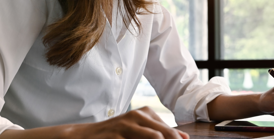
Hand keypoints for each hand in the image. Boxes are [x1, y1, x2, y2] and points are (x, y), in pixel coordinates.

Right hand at [67, 106, 189, 138]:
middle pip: (165, 135)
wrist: (82, 136)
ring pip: (154, 138)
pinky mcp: (115, 137)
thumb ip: (161, 131)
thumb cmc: (115, 134)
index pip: (170, 132)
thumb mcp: (138, 129)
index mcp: (145, 113)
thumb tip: (185, 137)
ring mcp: (124, 127)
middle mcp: (136, 117)